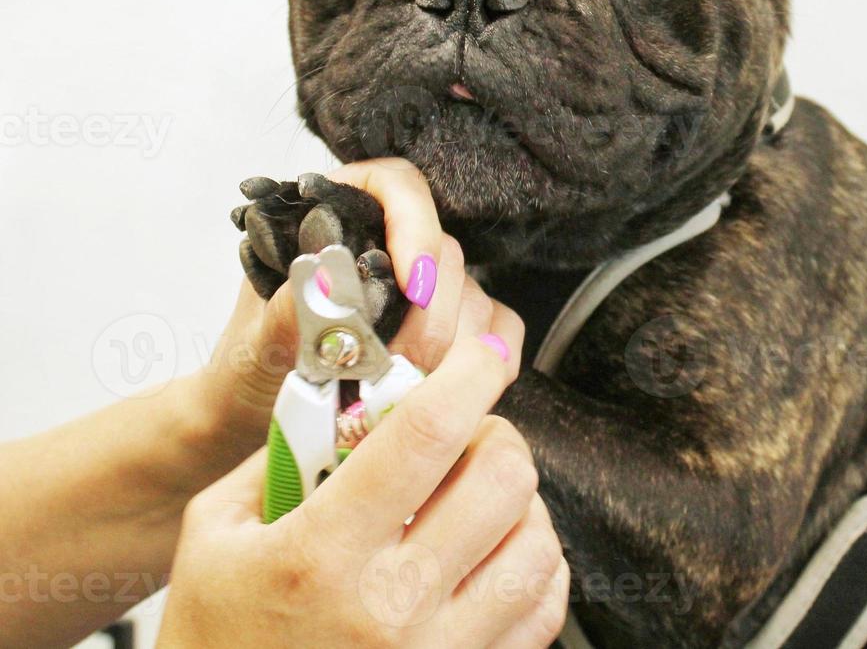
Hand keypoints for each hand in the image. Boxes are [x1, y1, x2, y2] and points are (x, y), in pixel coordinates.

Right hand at [158, 279, 566, 647]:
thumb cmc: (215, 638)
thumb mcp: (213, 534)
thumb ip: (285, 454)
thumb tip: (360, 394)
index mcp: (318, 554)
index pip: (426, 434)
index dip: (469, 376)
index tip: (482, 355)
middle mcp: (387, 606)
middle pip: (502, 480)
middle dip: (495, 437)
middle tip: (470, 438)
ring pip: (536, 544)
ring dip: (520, 503)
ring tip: (483, 498)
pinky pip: (543, 609)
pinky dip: (535, 567)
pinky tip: (498, 554)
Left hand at [191, 159, 487, 468]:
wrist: (254, 422)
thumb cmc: (249, 371)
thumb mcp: (255, 343)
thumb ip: (291, 310)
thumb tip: (334, 280)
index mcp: (336, 220)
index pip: (395, 186)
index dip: (415, 224)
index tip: (413, 280)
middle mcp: (389, 247)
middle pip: (443, 249)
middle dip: (430, 312)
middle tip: (400, 363)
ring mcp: (427, 290)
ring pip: (474, 294)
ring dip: (453, 346)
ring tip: (407, 389)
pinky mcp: (455, 330)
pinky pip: (499, 328)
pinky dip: (490, 359)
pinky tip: (458, 388)